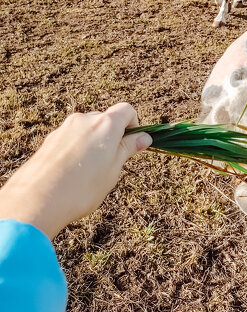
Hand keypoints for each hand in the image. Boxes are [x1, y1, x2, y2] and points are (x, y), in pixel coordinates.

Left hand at [0, 103, 151, 238]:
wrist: (36, 201)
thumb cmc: (82, 188)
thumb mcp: (113, 170)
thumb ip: (128, 149)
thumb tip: (144, 137)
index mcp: (106, 124)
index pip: (127, 110)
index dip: (134, 125)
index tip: (133, 144)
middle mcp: (85, 120)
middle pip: (106, 120)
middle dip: (113, 136)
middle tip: (111, 164)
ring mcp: (65, 128)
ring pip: (87, 130)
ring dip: (93, 144)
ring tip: (88, 173)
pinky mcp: (50, 140)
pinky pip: (71, 139)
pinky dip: (76, 150)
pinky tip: (71, 174)